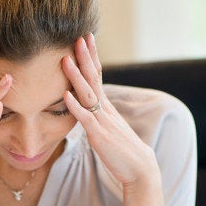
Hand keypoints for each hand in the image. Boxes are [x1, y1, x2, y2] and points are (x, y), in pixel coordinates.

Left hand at [61, 34, 160, 186]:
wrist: (140, 168)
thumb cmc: (122, 148)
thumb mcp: (108, 126)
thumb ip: (97, 113)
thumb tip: (86, 104)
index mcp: (105, 105)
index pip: (98, 75)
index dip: (91, 56)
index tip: (86, 37)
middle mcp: (104, 109)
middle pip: (93, 78)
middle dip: (85, 57)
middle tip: (79, 36)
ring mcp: (102, 121)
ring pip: (87, 94)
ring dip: (76, 76)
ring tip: (65, 59)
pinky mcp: (99, 136)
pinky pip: (85, 119)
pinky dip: (75, 106)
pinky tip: (65, 95)